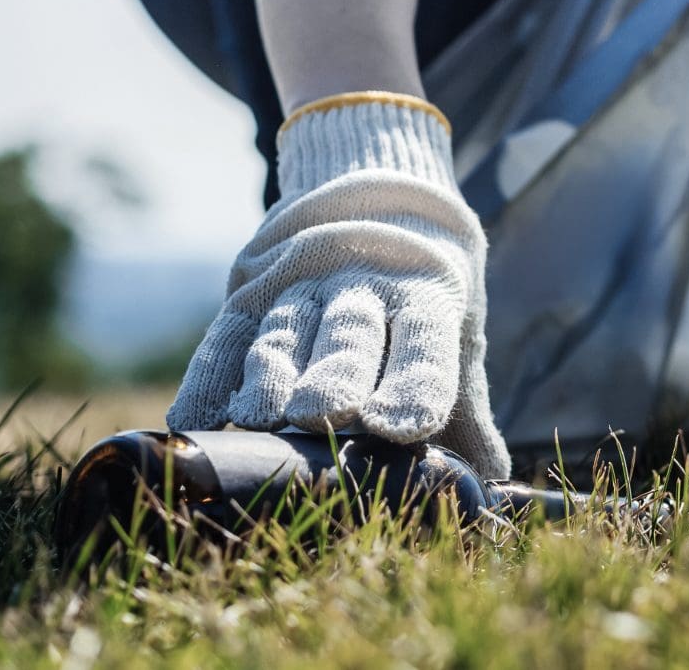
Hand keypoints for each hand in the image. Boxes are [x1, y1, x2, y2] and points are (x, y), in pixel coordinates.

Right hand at [167, 93, 508, 478]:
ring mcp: (301, 286)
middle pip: (351, 333)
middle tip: (322, 413)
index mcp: (426, 297)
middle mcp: (362, 288)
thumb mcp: (455, 338)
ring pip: (286, 331)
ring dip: (270, 373)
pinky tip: (194, 418)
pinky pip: (225, 336)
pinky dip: (208, 376)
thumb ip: (466, 413)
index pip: (426, 341)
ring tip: (259, 416)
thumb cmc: (420, 302)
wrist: (376, 204)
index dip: (416, 383)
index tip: (404, 427)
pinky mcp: (249, 293)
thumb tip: (494, 484)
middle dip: (336, 374)